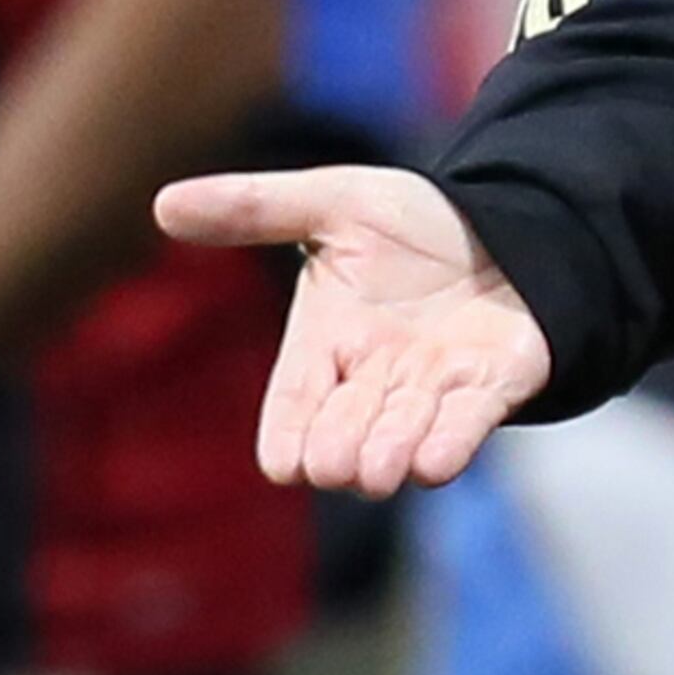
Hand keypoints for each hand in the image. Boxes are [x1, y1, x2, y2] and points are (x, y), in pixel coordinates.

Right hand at [154, 166, 550, 497]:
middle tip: (337, 464)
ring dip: (390, 457)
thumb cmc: (413, 225)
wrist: (510, 220)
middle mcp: (375, 382)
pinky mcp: (491, 388)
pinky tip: (434, 463)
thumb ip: (258, 208)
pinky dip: (450, 446)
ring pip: (401, 442)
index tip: (283, 461)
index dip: (287, 435)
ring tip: (379, 472)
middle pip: (342, 436)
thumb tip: (163, 202)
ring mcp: (434, 392)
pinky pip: (466, 429)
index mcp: (326, 346)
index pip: (291, 407)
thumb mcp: (337, 203)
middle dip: (340, 450)